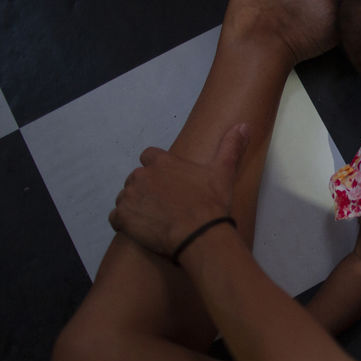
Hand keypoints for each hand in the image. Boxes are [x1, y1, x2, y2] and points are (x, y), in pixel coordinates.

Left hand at [109, 123, 249, 257]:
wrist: (200, 234)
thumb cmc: (211, 203)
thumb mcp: (224, 172)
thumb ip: (231, 146)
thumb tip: (244, 125)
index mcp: (162, 162)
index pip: (149, 157)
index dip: (157, 169)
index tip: (169, 183)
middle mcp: (141, 176)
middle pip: (137, 179)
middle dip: (147, 189)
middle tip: (166, 205)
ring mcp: (129, 197)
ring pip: (126, 198)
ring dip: (136, 206)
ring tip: (155, 219)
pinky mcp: (122, 218)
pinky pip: (116, 218)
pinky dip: (125, 223)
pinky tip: (142, 229)